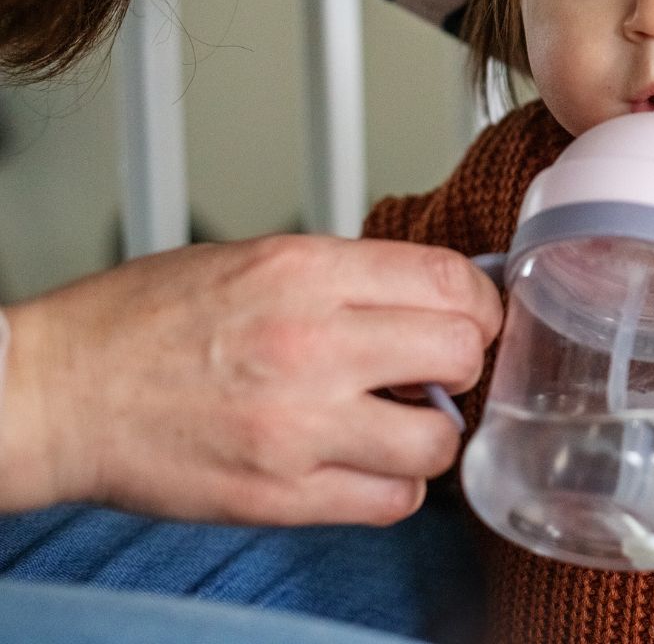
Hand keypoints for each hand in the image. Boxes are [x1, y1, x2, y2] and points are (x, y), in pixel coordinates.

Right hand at [0, 236, 500, 525]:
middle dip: (469, 360)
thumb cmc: (148, 318)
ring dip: (437, 432)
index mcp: (307, 271)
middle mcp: (312, 343)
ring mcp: (299, 427)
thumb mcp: (258, 258)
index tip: (478, 315)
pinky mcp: (281, 495)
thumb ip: (349, 277)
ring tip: (406, 420)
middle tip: (447, 365)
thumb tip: (426, 296)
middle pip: (461, 352)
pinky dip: (398, 485)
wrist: (65, 389)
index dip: (482, 301)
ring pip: (439, 441)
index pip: (449, 280)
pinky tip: (370, 463)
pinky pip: (392, 502)